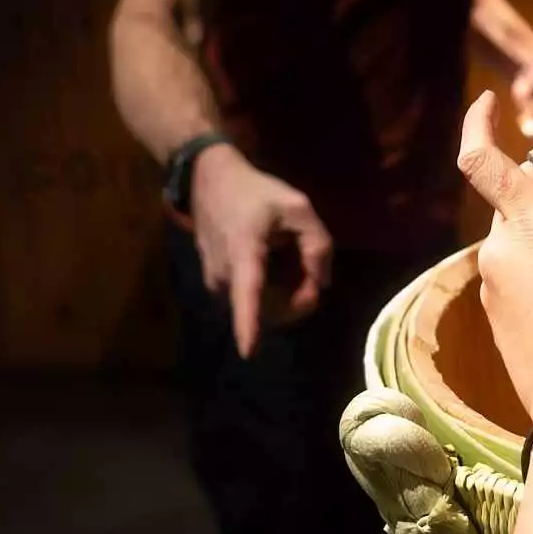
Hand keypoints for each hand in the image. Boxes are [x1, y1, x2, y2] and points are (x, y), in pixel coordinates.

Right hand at [191, 144, 332, 356]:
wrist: (210, 182)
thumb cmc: (256, 193)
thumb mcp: (298, 207)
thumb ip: (317, 244)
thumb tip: (322, 283)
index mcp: (244, 253)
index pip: (248, 294)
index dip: (248, 324)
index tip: (248, 352)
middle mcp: (225, 274)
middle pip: (269, 309)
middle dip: (299, 298)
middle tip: (311, 268)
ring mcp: (217, 282)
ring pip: (262, 307)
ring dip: (285, 294)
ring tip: (288, 257)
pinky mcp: (216, 286)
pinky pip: (251, 301)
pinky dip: (271, 291)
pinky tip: (273, 263)